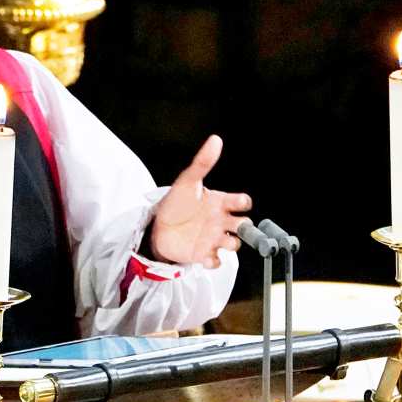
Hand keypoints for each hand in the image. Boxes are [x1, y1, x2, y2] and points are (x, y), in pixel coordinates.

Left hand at [151, 135, 251, 267]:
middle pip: (245, 226)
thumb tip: (215, 140)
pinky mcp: (203, 254)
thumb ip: (202, 162)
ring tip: (219, 239)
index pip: (243, 202)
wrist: (157, 225)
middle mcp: (221, 221)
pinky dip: (214, 261)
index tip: (236, 202)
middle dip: (244, 227)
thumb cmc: (175, 202)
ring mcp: (213, 238)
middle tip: (236, 225)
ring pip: (233, 244)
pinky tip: (206, 256)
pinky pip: (217, 261)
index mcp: (220, 202)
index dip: (243, 202)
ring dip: (230, 243)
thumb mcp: (188, 181)